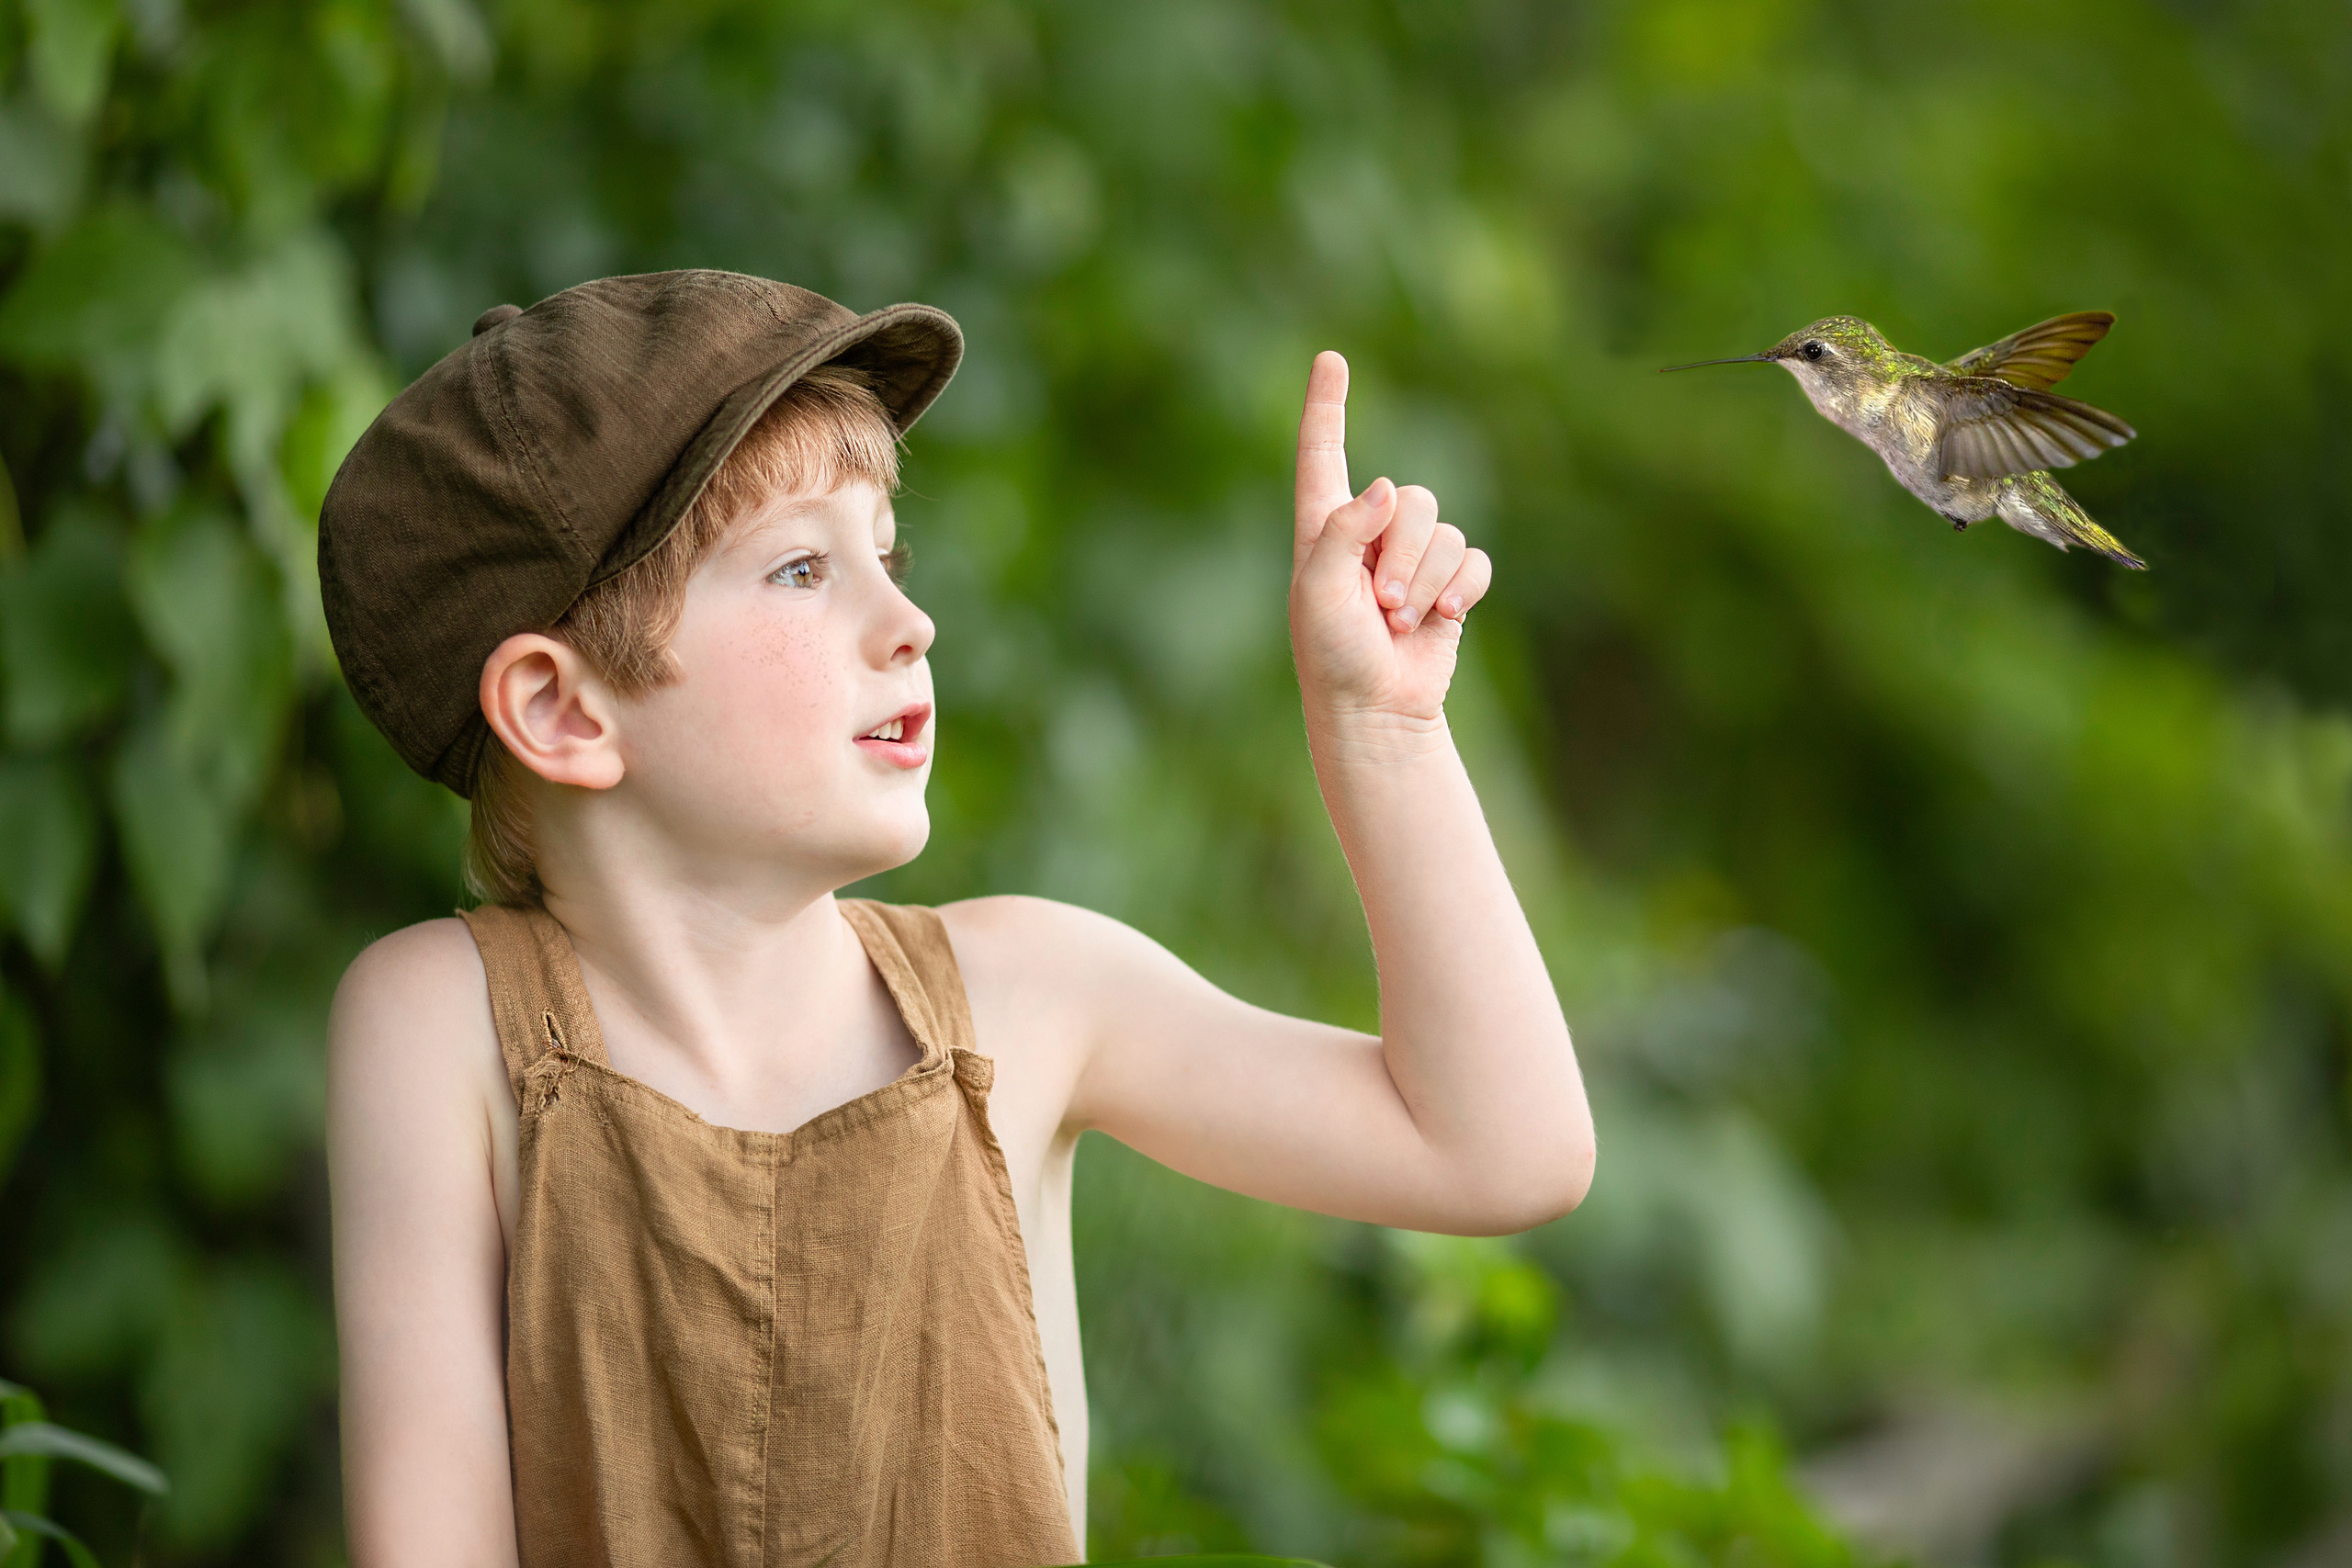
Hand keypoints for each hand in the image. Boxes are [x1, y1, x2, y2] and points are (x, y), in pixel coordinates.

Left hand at [1290, 351, 1492, 735]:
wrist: (1374, 708)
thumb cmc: (1331, 653)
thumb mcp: (1317, 590)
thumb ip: (1342, 531)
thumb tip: (1383, 487)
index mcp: (1324, 526)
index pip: (1324, 454)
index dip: (1327, 406)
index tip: (1330, 359)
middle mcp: (1370, 532)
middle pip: (1409, 498)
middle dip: (1402, 552)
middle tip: (1381, 604)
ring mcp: (1412, 557)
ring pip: (1442, 529)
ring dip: (1426, 580)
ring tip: (1400, 621)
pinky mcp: (1450, 583)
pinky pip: (1474, 558)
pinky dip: (1462, 588)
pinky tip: (1444, 619)